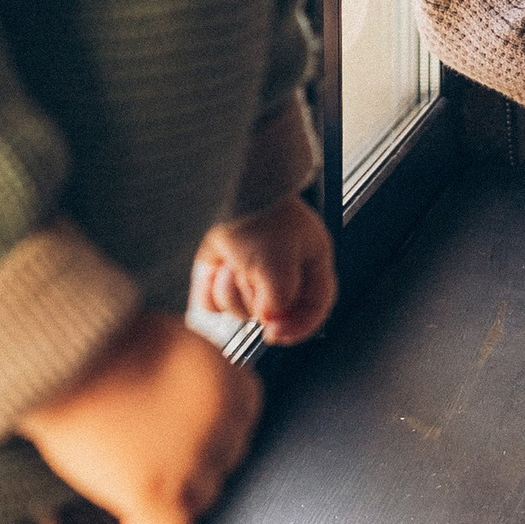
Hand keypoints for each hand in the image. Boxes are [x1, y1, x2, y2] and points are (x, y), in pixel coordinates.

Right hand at [15, 311, 262, 523]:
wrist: (63, 354)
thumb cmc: (103, 344)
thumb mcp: (170, 343)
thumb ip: (193, 381)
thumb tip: (192, 410)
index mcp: (227, 383)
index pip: (241, 420)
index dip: (210, 425)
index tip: (179, 423)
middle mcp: (219, 426)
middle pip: (220, 462)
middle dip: (188, 457)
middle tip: (143, 440)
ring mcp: (189, 463)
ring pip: (198, 499)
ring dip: (167, 490)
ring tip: (123, 463)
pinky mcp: (155, 494)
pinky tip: (131, 522)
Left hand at [191, 192, 337, 347]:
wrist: (218, 189)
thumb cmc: (258, 219)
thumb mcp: (277, 264)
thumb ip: (280, 300)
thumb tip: (269, 320)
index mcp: (309, 261)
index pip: (315, 306)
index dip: (298, 326)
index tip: (274, 334)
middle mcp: (282, 269)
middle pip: (272, 313)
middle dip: (253, 298)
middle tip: (246, 271)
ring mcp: (249, 272)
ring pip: (240, 310)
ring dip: (230, 292)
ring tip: (228, 263)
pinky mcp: (221, 272)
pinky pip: (214, 302)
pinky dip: (209, 289)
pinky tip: (212, 267)